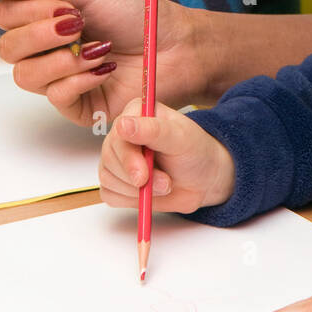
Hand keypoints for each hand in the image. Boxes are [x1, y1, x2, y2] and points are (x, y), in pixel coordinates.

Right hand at [0, 0, 207, 125]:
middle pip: (8, 48)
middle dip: (42, 32)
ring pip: (26, 75)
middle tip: (78, 24)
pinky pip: (55, 96)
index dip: (28, 10)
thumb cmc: (137, 16)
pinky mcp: (78, 107)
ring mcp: (60, 80)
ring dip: (62, 57)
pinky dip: (79, 78)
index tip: (65, 4)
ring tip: (97, 47)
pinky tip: (104, 68)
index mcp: (46, 20)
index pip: (5, 17)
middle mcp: (47, 51)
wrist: (176, 46)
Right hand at [99, 97, 235, 212]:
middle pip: (110, 158)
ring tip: (165, 185)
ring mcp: (117, 157)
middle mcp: (122, 133)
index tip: (143, 176)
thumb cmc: (195, 152)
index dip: (128, 158)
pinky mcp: (116, 180)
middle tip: (166, 183)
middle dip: (137, 177)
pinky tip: (148, 193)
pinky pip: (110, 195)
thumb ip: (153, 130)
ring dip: (137, 190)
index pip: (118, 135)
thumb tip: (123, 124)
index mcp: (136, 112)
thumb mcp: (181, 138)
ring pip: (108, 179)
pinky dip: (130, 199)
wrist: (203, 178)